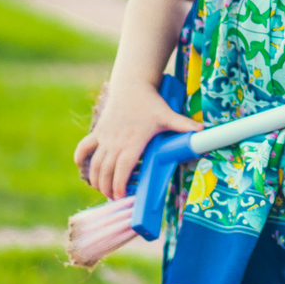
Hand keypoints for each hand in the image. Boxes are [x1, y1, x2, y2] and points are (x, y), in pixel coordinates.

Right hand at [73, 78, 197, 200]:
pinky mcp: (98, 132)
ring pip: (95, 163)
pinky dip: (80, 157)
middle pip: (106, 171)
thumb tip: (203, 130)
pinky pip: (84, 147)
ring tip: (103, 190)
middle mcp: (115, 141)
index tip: (121, 196)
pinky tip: (81, 166)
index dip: (120, 184)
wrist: (132, 85)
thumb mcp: (168, 114)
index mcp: (133, 141)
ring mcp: (105, 137)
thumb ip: (183, 125)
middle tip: (114, 198)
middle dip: (108, 188)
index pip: (123, 168)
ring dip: (96, 179)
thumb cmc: (151, 102)